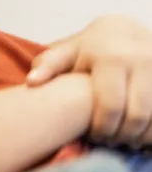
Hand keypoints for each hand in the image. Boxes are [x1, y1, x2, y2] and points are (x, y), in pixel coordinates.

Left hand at [28, 14, 151, 144]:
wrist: (130, 29)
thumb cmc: (94, 45)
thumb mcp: (71, 49)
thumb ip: (50, 64)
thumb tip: (31, 82)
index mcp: (110, 57)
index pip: (110, 106)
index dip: (102, 129)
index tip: (94, 138)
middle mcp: (139, 62)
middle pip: (136, 117)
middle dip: (122, 136)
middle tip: (110, 142)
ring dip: (141, 136)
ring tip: (127, 140)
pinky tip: (142, 134)